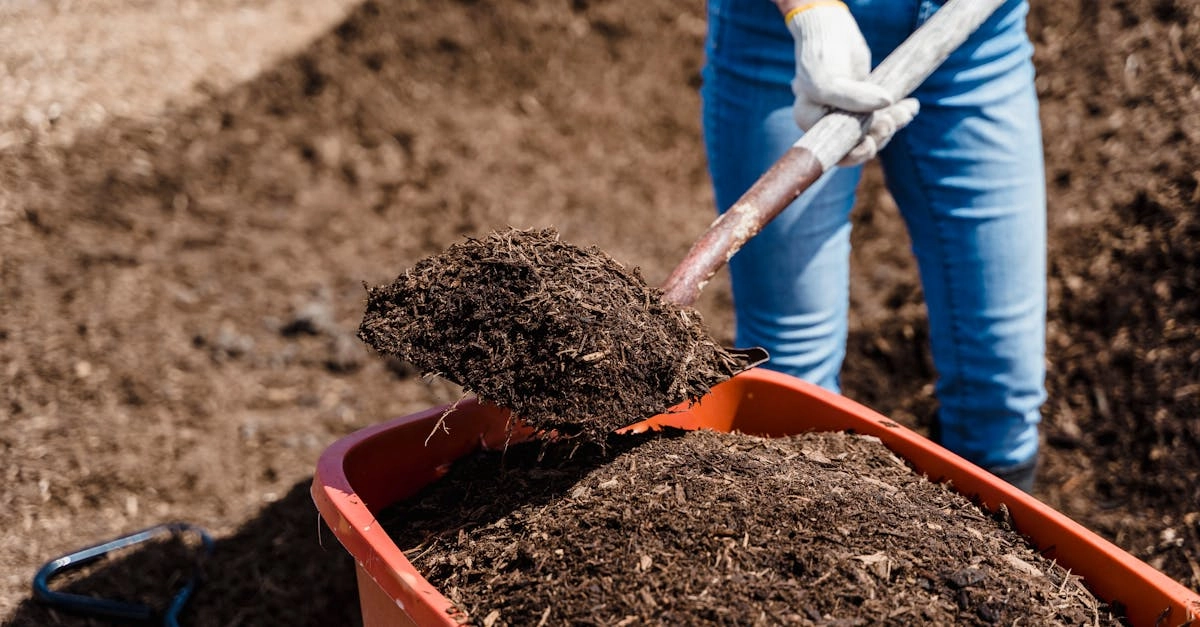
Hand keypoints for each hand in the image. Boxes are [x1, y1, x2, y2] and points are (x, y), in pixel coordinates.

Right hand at [785, 1, 918, 164]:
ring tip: (907, 110)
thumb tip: (887, 103)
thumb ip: (852, 98)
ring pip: (874, 130)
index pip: (833, 151)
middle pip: (857, 144)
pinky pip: (883, 115)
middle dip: (878, 136)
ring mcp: (847, 113)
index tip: (870, 144)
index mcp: (811, 123)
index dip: (854, 154)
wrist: (830, 29)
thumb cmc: (820, 55)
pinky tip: (911, 105)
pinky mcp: (865, 102)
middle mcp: (827, 122)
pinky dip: (898, 112)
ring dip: (893, 123)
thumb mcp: (828, 80)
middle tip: (890, 120)